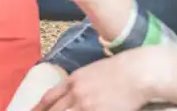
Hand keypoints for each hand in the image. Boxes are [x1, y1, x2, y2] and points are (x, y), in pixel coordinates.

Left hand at [35, 49, 164, 110]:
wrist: (137, 73)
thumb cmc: (119, 70)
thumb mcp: (92, 72)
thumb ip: (79, 83)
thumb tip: (71, 93)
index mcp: (73, 80)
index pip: (49, 97)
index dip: (38, 108)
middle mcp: (76, 93)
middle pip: (54, 110)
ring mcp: (86, 105)